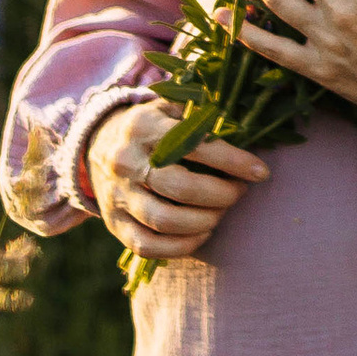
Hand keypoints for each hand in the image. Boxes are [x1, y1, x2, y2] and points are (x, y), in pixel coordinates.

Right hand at [87, 101, 269, 264]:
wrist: (96, 143)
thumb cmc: (150, 126)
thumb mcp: (169, 108)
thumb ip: (200, 117)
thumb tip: (244, 134)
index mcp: (144, 127)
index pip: (195, 146)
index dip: (234, 162)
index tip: (261, 172)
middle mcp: (126, 162)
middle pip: (181, 188)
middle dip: (220, 195)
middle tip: (238, 193)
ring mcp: (117, 195)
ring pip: (164, 221)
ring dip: (204, 222)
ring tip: (220, 213)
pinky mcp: (114, 223)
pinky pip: (148, 246)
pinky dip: (181, 247)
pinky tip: (202, 234)